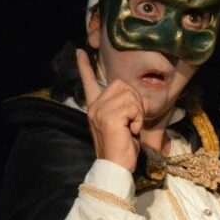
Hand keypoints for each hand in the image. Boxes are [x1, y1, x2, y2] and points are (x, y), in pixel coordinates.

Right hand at [77, 49, 147, 172]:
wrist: (115, 167)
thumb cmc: (122, 149)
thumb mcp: (122, 124)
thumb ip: (122, 108)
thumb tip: (132, 96)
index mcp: (95, 108)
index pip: (89, 83)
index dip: (85, 67)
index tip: (80, 52)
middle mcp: (95, 107)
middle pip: (122, 84)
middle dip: (135, 100)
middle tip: (133, 120)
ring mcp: (100, 111)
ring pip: (130, 95)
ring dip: (138, 112)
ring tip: (131, 127)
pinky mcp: (109, 117)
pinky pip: (133, 107)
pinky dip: (138, 119)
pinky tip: (131, 131)